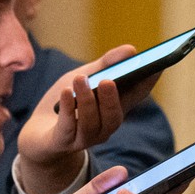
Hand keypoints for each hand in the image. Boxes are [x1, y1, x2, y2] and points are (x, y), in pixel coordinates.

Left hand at [15, 45, 159, 193]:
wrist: (37, 133)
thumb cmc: (64, 101)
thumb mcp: (84, 77)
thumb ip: (106, 64)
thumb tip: (131, 50)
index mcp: (114, 108)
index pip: (136, 97)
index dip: (148, 83)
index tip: (157, 67)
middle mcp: (104, 126)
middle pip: (114, 116)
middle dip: (112, 99)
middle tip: (109, 80)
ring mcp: (84, 137)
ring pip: (91, 123)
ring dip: (86, 101)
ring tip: (80, 79)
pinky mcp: (62, 143)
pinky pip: (67, 128)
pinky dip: (67, 109)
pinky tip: (65, 92)